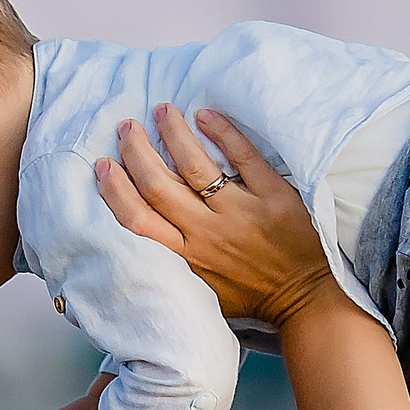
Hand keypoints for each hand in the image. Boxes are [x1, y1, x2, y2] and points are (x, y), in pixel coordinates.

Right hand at [95, 106, 339, 328]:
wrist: (306, 299)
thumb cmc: (252, 294)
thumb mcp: (203, 289)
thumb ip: (175, 263)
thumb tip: (145, 233)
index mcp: (186, 258)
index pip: (138, 219)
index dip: (116, 190)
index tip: (103, 165)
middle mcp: (207, 234)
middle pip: (159, 185)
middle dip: (136, 151)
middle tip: (126, 127)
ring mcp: (240, 213)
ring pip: (195, 165)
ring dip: (173, 133)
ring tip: (162, 111)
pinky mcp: (272, 197)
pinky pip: (243, 157)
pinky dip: (222, 132)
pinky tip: (205, 115)